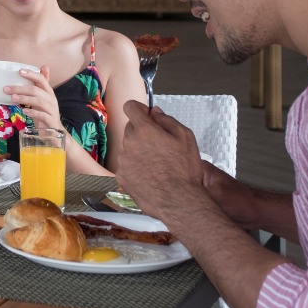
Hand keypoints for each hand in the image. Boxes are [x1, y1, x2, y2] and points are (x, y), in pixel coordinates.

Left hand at [3, 65, 61, 130]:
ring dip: (25, 99)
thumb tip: (43, 66)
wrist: (55, 132)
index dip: (31, 74)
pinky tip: (24, 111)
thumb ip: (39, 85)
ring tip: (13, 98)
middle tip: (7, 89)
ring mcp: (52, 110)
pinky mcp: (51, 121)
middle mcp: (51, 99)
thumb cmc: (45, 113)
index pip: (42, 79)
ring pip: (39, 101)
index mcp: (49, 92)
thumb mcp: (40, 98)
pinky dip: (33, 112)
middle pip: (36, 90)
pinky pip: (42, 115)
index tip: (20, 71)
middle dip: (20, 88)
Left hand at [115, 101, 208, 223]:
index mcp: (144, 130)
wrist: (178, 201)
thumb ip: (167, 120)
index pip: (130, 107)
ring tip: (156, 164)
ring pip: (128, 147)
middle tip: (159, 146)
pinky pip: (126, 165)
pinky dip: (135, 167)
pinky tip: (150, 175)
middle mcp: (129, 143)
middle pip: (130, 128)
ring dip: (138, 151)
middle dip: (142, 132)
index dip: (139, 110)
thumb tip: (154, 112)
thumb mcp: (185, 137)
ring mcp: (123, 161)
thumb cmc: (185, 169)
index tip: (147, 117)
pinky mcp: (121, 176)